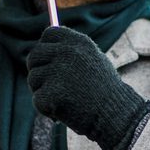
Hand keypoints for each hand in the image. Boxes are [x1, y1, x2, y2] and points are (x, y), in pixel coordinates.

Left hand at [26, 26, 149, 149]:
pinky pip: (37, 99)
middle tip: (50, 85)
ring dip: (43, 91)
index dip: (46, 48)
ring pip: (33, 78)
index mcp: (79, 42)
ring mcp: (58, 72)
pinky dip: (46, 108)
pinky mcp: (51, 93)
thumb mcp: (94, 61)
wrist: (116, 115)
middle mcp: (67, 52)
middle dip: (38, 70)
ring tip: (64, 99)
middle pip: (35, 55)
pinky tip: (64, 111)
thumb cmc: (105, 91)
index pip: (49, 35)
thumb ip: (71, 52)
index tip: (49, 61)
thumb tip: (44, 48)